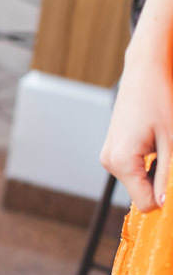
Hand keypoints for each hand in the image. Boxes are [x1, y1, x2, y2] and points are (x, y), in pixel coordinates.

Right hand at [100, 45, 172, 211]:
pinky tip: (157, 143)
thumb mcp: (172, 140)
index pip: (146, 203)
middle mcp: (110, 162)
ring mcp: (109, 156)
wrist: (144, 72)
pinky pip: (133, 168)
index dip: (168, 198)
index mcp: (123, 162)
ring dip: (157, 172)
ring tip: (165, 145)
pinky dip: (149, 164)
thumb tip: (167, 203)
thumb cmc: (159, 99)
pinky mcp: (113, 150)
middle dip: (163, 183)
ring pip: (138, 181)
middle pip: (142, 193)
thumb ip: (169, 175)